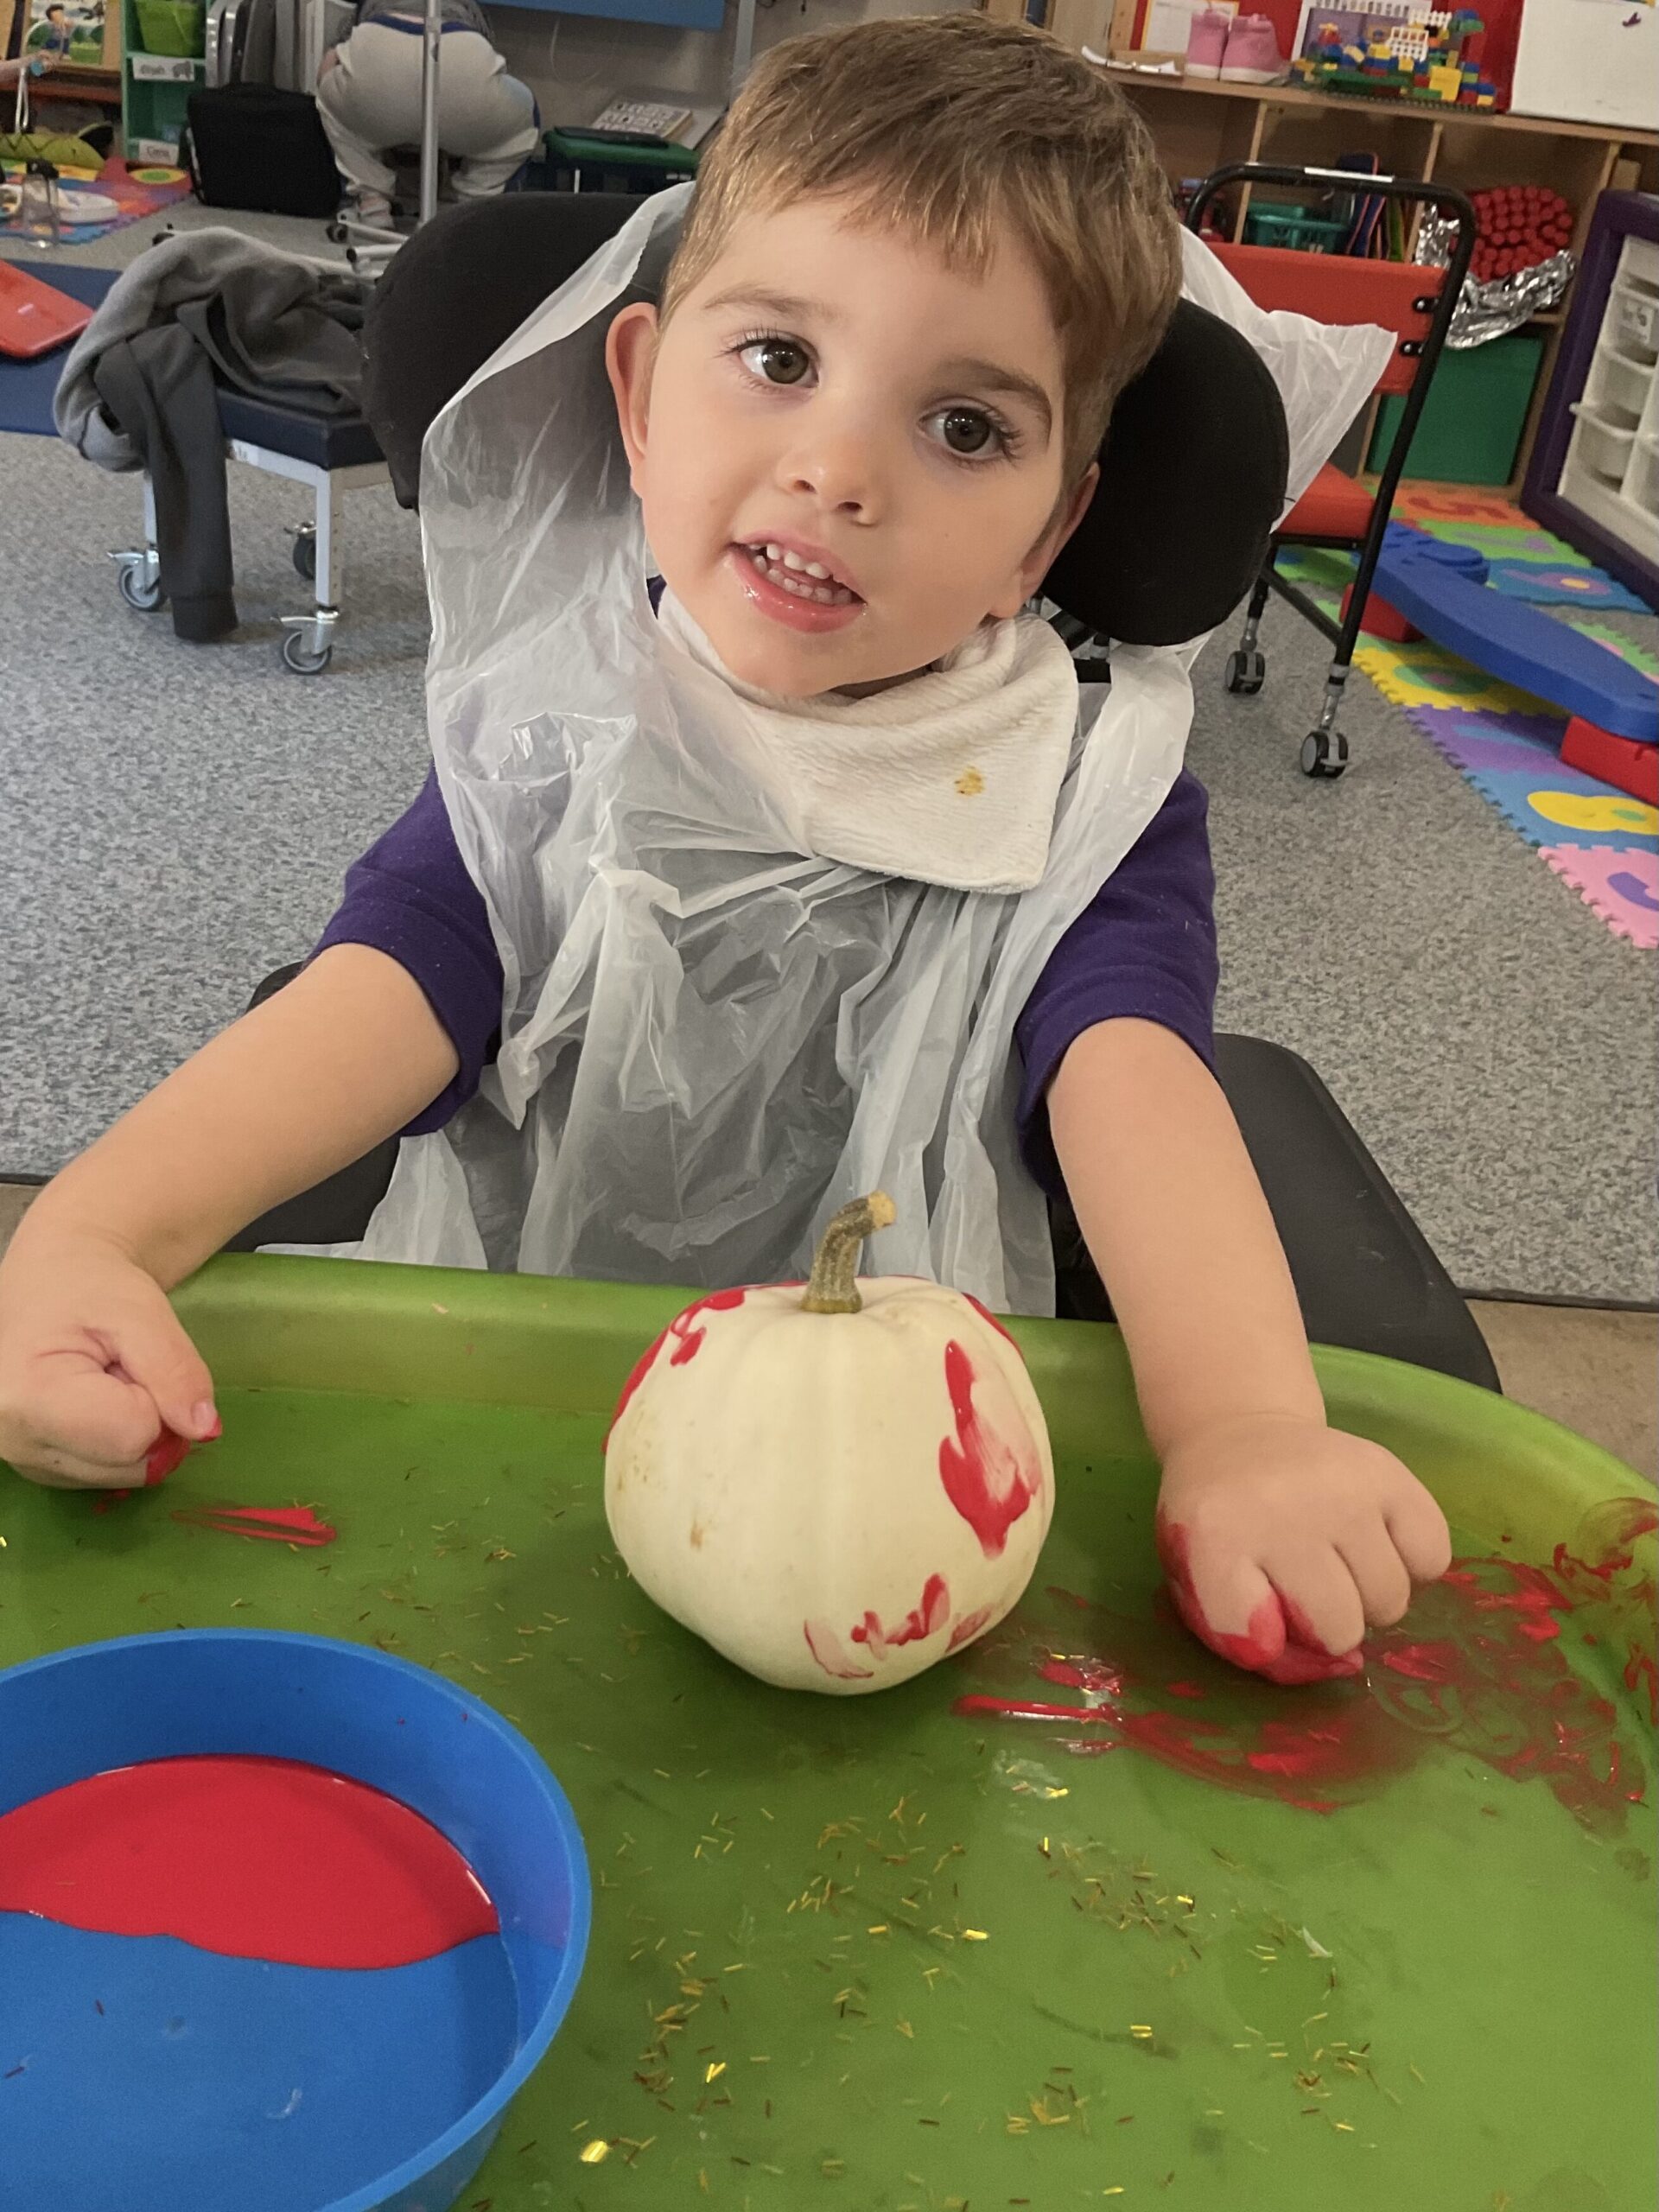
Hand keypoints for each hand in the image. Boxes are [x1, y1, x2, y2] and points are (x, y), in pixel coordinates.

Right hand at [0, 1228, 219, 1489]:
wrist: (49, 1283)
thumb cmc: (89, 1286)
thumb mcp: (142, 1313)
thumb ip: (176, 1370)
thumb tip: (205, 1429)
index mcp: (29, 1398)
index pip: (133, 1436)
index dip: (155, 1399)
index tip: (131, 1361)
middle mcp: (14, 1442)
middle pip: (129, 1462)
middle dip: (148, 1417)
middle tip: (121, 1369)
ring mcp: (21, 1461)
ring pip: (122, 1472)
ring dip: (133, 1430)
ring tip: (105, 1381)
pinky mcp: (36, 1469)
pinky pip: (106, 1472)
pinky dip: (116, 1442)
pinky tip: (94, 1403)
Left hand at [1155, 1412, 1450, 1684]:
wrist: (1240, 1438)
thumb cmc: (1223, 1524)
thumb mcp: (1202, 1579)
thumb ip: (1251, 1639)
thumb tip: (1346, 1663)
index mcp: (1214, 1535)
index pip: (1252, 1636)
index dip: (1262, 1641)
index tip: (1257, 1614)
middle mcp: (1281, 1508)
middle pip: (1338, 1627)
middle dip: (1328, 1626)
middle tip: (1306, 1589)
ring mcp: (1342, 1487)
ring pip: (1391, 1599)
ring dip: (1370, 1599)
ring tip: (1340, 1564)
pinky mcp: (1390, 1473)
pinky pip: (1431, 1559)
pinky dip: (1412, 1566)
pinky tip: (1376, 1543)